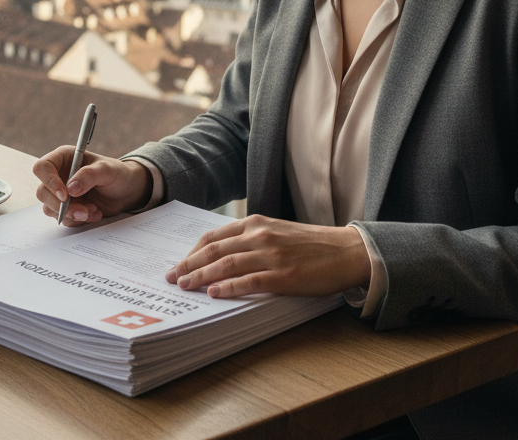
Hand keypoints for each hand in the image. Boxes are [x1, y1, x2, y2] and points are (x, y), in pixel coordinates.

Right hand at [33, 148, 152, 224]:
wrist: (126, 192)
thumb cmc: (117, 174)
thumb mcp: (107, 170)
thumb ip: (89, 175)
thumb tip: (70, 188)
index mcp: (64, 158)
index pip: (43, 167)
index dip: (49, 182)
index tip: (66, 195)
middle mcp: (58, 175)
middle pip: (42, 192)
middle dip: (62, 205)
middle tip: (82, 211)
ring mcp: (61, 193)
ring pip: (50, 208)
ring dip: (71, 214)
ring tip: (93, 210)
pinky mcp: (66, 208)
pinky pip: (63, 218)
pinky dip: (78, 219)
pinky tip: (94, 213)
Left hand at [165, 215, 370, 298]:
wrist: (345, 251)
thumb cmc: (309, 245)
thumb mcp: (275, 232)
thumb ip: (250, 239)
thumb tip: (220, 255)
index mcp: (255, 223)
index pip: (214, 236)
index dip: (193, 251)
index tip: (179, 263)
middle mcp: (259, 235)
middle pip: (214, 250)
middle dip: (189, 264)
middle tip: (172, 277)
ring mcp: (271, 255)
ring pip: (227, 264)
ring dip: (201, 275)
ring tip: (185, 286)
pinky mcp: (283, 275)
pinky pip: (250, 281)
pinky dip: (229, 287)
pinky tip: (214, 293)